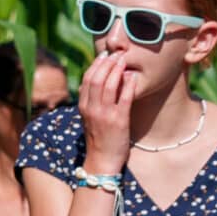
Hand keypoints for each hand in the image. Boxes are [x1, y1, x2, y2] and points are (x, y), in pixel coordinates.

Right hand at [78, 50, 136, 172]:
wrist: (102, 161)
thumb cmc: (99, 139)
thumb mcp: (89, 118)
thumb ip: (91, 101)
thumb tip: (96, 83)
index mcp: (84, 107)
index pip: (87, 79)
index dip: (96, 64)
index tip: (105, 56)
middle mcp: (92, 109)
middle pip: (96, 78)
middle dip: (107, 63)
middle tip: (116, 54)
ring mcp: (104, 114)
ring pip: (108, 85)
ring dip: (117, 69)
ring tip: (124, 60)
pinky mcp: (119, 121)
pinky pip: (124, 98)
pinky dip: (128, 84)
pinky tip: (132, 76)